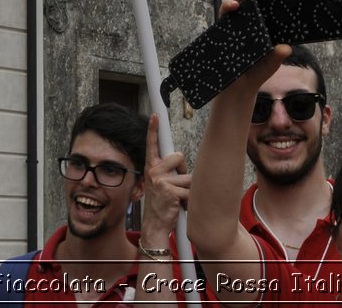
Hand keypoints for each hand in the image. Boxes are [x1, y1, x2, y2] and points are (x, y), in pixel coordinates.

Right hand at [140, 113, 189, 241]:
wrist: (155, 226)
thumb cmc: (162, 205)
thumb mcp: (160, 185)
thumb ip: (168, 172)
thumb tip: (181, 162)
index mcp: (151, 168)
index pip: (152, 145)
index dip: (153, 129)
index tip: (155, 115)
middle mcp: (153, 171)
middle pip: (178, 157)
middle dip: (184, 171)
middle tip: (178, 186)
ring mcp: (160, 180)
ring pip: (188, 176)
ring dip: (189, 189)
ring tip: (180, 200)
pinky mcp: (169, 190)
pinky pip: (190, 190)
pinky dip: (190, 200)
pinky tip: (181, 207)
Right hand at [218, 0, 291, 94]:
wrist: (238, 88)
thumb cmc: (257, 72)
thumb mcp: (271, 63)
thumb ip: (277, 55)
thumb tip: (286, 47)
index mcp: (265, 24)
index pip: (271, 3)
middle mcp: (251, 20)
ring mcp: (236, 23)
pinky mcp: (224, 28)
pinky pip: (224, 13)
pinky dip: (227, 6)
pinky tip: (234, 6)